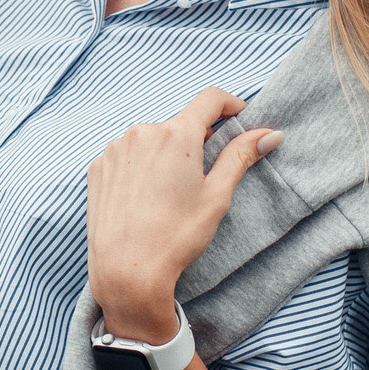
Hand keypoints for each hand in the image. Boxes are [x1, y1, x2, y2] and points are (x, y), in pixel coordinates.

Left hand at [85, 86, 283, 338]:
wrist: (126, 270)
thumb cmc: (176, 236)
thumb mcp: (217, 195)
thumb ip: (241, 156)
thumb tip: (269, 134)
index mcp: (176, 135)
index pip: (210, 99)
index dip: (230, 105)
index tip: (239, 119)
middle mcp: (141, 133)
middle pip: (179, 123)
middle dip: (197, 139)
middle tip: (206, 173)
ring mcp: (115, 150)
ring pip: (151, 139)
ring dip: (167, 153)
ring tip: (171, 193)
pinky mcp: (98, 168)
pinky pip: (127, 156)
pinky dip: (141, 167)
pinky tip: (146, 198)